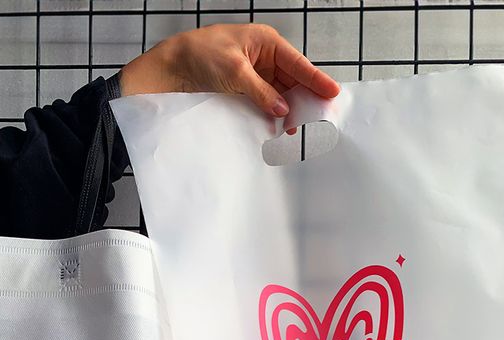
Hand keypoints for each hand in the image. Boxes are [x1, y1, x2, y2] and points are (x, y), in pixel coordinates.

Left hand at [118, 23, 340, 120]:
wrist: (170, 69)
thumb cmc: (199, 55)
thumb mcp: (234, 71)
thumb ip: (261, 92)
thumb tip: (283, 110)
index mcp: (266, 43)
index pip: (298, 64)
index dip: (316, 80)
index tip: (333, 94)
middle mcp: (264, 58)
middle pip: (293, 82)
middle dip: (305, 101)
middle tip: (319, 121)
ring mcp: (254, 77)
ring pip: (281, 96)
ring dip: (289, 114)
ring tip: (298, 132)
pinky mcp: (244, 92)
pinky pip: (265, 105)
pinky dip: (273, 117)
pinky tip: (279, 130)